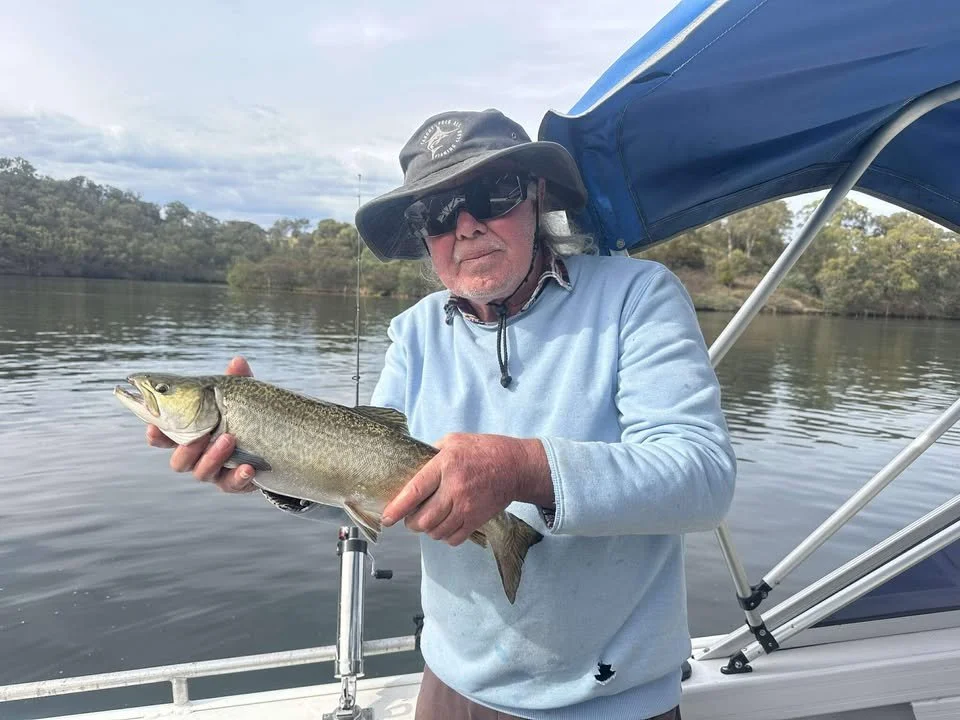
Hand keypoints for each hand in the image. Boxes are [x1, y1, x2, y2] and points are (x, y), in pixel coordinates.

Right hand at [145, 355, 256, 492]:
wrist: (276, 442)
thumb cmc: (247, 416)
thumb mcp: (242, 398)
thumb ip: (236, 382)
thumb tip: (237, 362)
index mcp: (192, 433)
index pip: (165, 437)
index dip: (156, 435)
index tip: (154, 427)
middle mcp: (198, 455)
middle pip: (179, 461)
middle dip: (187, 449)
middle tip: (203, 435)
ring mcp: (215, 471)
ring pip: (201, 472)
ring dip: (213, 457)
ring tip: (230, 439)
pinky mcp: (235, 482)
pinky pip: (231, 485)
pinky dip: (238, 477)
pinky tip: (248, 467)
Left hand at [381, 433, 550, 545]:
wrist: (516, 466)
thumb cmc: (484, 450)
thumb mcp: (454, 440)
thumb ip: (432, 452)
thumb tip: (414, 466)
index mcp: (445, 465)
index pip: (415, 491)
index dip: (397, 507)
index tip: (387, 517)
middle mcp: (454, 488)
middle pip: (423, 519)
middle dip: (412, 523)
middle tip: (411, 518)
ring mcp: (467, 507)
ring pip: (437, 532)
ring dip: (428, 530)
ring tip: (429, 521)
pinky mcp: (477, 519)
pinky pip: (453, 538)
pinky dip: (445, 537)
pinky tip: (445, 526)